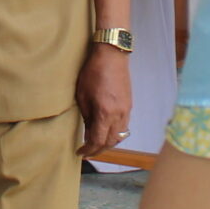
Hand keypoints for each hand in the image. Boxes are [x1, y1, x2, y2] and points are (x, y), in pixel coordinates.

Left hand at [76, 43, 133, 157]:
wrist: (112, 55)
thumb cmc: (93, 71)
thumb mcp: (82, 95)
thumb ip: (87, 116)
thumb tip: (88, 132)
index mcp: (105, 112)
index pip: (98, 140)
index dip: (88, 150)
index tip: (80, 153)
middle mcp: (119, 115)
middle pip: (110, 142)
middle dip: (98, 150)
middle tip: (87, 152)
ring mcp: (126, 110)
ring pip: (119, 136)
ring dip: (108, 143)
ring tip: (96, 144)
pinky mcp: (129, 106)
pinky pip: (124, 127)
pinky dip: (115, 134)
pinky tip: (106, 132)